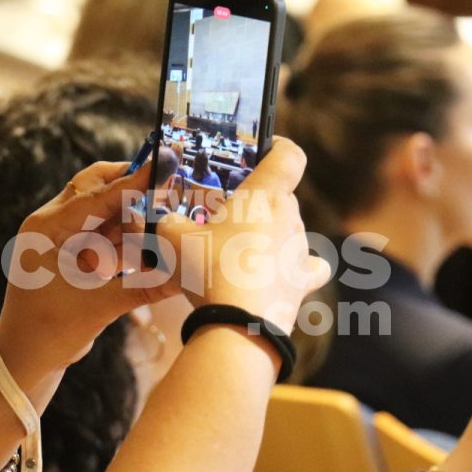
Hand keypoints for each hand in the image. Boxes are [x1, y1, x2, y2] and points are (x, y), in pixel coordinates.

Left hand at [0, 161, 173, 379]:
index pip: (96, 195)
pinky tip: (156, 249)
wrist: (23, 360)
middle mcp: (54, 225)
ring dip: (137, 222)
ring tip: (169, 224)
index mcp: (46, 229)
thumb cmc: (46, 334)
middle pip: (100, 191)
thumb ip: (142, 288)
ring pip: (110, 215)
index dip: (132, 182)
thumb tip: (184, 276)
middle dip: (135, 192)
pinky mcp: (78, 254)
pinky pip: (111, 237)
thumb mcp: (96, 308)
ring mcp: (66, 239)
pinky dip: (132, 242)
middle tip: (171, 189)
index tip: (163, 165)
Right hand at [156, 137, 330, 332]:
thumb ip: (170, 222)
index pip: (288, 154)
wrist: (238, 325)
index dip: (277, 147)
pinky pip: (305, 266)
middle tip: (223, 216)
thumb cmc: (208, 270)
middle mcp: (290, 216)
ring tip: (234, 254)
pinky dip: (293, 267)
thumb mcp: (173, 238)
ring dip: (266, 236)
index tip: (262, 151)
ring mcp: (300, 250)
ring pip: (286, 231)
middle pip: (279, 197)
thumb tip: (166, 221)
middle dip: (254, 203)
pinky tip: (275, 274)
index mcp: (265, 194)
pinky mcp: (303, 282)